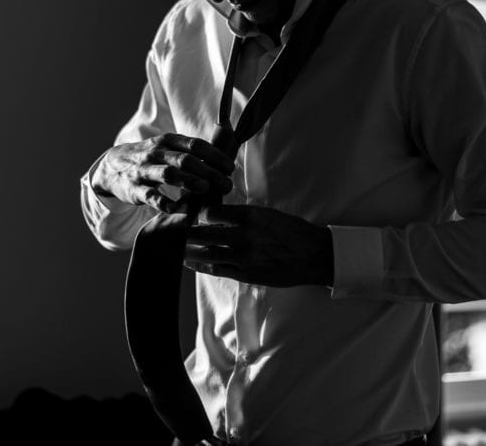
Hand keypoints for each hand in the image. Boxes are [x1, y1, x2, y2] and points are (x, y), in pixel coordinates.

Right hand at [91, 133, 233, 212]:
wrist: (111, 166)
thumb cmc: (150, 158)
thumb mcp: (167, 146)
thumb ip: (192, 149)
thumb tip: (225, 149)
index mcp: (167, 141)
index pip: (195, 145)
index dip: (214, 155)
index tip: (230, 167)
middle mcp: (156, 153)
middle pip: (185, 160)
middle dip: (207, 171)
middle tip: (226, 184)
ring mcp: (144, 171)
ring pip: (168, 174)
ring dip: (187, 181)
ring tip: (205, 189)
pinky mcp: (134, 189)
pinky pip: (149, 196)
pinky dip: (163, 202)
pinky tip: (176, 209)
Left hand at [184, 204, 333, 287]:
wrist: (314, 255)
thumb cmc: (290, 231)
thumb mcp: (267, 213)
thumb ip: (241, 214)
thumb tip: (213, 213)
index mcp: (250, 215)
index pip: (211, 212)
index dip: (196, 212)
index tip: (186, 212)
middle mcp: (245, 236)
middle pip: (203, 233)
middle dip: (184, 232)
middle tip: (171, 229)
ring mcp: (244, 257)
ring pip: (206, 252)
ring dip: (188, 250)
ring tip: (174, 247)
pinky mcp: (246, 274)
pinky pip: (216, 269)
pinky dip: (201, 265)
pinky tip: (190, 261)